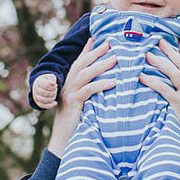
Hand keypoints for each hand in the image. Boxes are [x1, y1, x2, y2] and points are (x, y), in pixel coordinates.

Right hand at [32, 73, 59, 109]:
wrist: (41, 84)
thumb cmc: (47, 80)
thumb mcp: (50, 77)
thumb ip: (52, 79)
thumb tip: (53, 84)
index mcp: (38, 82)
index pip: (46, 86)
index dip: (53, 87)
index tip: (55, 85)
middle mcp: (35, 89)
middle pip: (46, 93)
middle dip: (53, 92)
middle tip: (55, 90)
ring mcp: (36, 96)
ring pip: (44, 100)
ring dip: (52, 98)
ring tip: (54, 94)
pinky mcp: (38, 102)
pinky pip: (43, 106)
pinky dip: (50, 105)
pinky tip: (55, 102)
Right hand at [48, 38, 117, 155]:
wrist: (64, 140)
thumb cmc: (77, 123)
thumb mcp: (84, 104)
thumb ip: (91, 92)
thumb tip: (108, 82)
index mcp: (69, 84)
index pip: (78, 63)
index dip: (87, 50)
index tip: (97, 39)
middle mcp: (67, 86)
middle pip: (82, 64)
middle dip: (96, 52)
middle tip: (111, 43)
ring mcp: (69, 94)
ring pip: (85, 74)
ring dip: (101, 65)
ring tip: (116, 59)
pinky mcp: (73, 104)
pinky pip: (88, 90)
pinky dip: (101, 84)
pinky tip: (113, 82)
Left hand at [140, 41, 179, 158]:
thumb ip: (179, 91)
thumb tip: (166, 81)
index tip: (174, 37)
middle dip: (169, 50)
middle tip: (157, 40)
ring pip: (174, 74)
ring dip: (160, 62)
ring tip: (146, 55)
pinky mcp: (179, 106)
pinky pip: (165, 90)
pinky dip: (153, 81)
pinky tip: (142, 76)